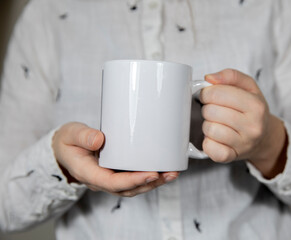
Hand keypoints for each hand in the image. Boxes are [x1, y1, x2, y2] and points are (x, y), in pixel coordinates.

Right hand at [52, 122, 178, 196]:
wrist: (65, 149)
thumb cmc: (68, 142)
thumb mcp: (70, 134)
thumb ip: (83, 136)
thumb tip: (99, 140)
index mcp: (89, 173)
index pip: (113, 183)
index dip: (134, 181)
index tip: (152, 173)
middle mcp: (101, 180)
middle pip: (128, 189)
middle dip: (150, 183)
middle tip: (170, 174)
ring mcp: (109, 178)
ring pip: (133, 187)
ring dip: (153, 182)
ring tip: (171, 173)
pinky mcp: (115, 172)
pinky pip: (133, 179)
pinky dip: (148, 177)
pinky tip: (161, 169)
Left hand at [200, 69, 286, 177]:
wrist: (263, 138)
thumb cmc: (251, 110)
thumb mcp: (248, 87)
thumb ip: (230, 76)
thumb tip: (209, 78)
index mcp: (255, 105)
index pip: (217, 93)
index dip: (206, 93)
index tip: (208, 96)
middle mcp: (252, 126)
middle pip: (210, 111)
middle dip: (207, 108)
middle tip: (214, 110)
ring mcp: (242, 144)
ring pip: (209, 129)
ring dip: (207, 124)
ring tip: (216, 123)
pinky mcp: (230, 157)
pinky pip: (209, 148)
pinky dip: (207, 142)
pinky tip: (214, 137)